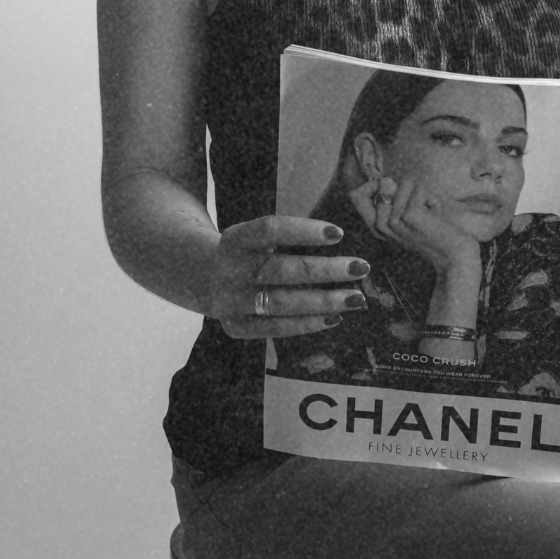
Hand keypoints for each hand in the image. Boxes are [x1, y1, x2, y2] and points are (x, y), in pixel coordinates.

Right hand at [212, 215, 369, 338]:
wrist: (198, 276)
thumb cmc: (245, 251)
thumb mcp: (254, 235)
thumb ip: (286, 237)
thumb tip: (338, 238)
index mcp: (236, 239)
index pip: (270, 230)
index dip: (304, 231)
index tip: (339, 233)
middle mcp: (232, 270)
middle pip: (283, 270)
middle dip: (326, 270)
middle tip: (361, 267)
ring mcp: (232, 302)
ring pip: (282, 303)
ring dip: (324, 301)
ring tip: (356, 298)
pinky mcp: (236, 327)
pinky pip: (276, 328)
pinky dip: (306, 324)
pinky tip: (333, 318)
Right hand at [349, 175, 480, 281]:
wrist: (452, 257)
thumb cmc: (432, 234)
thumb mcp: (405, 220)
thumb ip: (391, 201)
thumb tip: (385, 180)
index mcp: (376, 227)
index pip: (355, 195)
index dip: (371, 184)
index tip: (391, 190)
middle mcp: (380, 226)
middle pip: (380, 183)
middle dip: (403, 186)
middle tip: (416, 205)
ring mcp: (393, 221)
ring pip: (403, 183)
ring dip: (422, 194)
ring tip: (428, 214)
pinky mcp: (408, 215)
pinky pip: (419, 188)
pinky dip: (432, 198)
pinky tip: (435, 216)